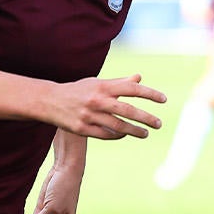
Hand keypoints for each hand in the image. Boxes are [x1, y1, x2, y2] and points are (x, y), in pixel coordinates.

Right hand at [49, 74, 166, 139]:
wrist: (50, 101)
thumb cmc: (78, 90)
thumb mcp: (97, 82)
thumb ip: (119, 82)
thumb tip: (139, 78)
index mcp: (103, 86)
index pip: (132, 89)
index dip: (150, 94)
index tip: (163, 100)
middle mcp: (97, 101)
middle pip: (128, 111)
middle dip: (146, 118)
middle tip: (159, 124)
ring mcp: (90, 116)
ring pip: (118, 126)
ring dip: (135, 131)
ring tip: (145, 133)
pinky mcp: (83, 129)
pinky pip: (106, 135)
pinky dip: (118, 135)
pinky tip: (125, 134)